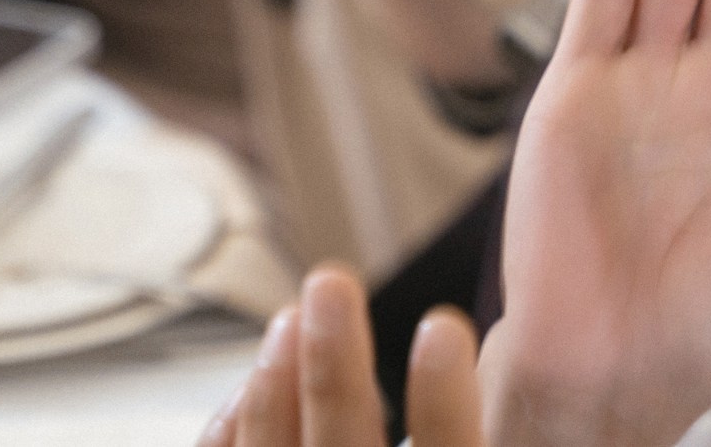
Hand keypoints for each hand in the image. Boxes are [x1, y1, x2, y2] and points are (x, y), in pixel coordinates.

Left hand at [203, 266, 483, 446]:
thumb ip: (468, 424)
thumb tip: (476, 353)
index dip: (444, 401)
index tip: (442, 327)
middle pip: (342, 446)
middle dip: (331, 360)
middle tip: (330, 281)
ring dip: (274, 381)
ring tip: (291, 315)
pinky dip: (233, 425)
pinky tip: (248, 388)